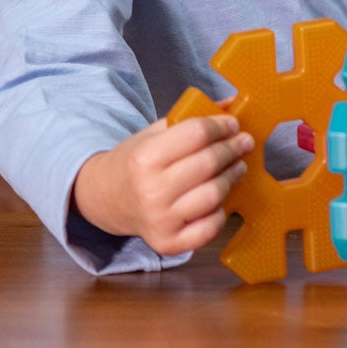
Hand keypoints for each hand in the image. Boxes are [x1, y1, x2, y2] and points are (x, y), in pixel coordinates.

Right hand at [72, 114, 252, 255]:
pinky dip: (221, 213)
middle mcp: (151, 191)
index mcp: (145, 158)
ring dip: (232, 176)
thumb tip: (233, 104)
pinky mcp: (167, 243)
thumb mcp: (154, 134)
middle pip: (209, 163)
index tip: (233, 124)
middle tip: (243, 142)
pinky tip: (219, 200)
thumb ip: (191, 119)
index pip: (198, 134)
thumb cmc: (135, 163)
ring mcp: (159, 220)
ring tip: (238, 166)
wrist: (103, 199)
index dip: (221, 126)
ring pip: (214, 194)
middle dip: (233, 148)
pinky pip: (209, 228)